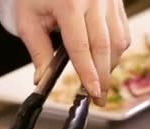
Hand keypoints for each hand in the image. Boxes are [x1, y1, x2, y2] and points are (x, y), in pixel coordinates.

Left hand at [16, 0, 130, 105]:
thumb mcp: (27, 20)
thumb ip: (38, 51)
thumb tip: (43, 80)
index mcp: (69, 3)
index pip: (81, 47)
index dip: (88, 73)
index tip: (92, 93)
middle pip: (105, 46)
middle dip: (103, 76)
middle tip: (99, 98)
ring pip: (119, 39)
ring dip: (110, 65)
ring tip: (99, 81)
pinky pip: (122, 29)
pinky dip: (115, 49)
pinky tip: (104, 61)